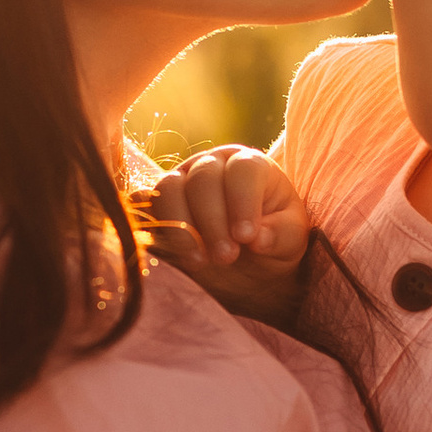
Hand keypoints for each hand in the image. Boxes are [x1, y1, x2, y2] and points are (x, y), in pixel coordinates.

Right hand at [143, 147, 313, 322]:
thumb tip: (259, 237)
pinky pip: (141, 204)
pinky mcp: (156, 203)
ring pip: (168, 188)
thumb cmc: (272, 242)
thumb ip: (280, 235)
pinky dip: (153, 226)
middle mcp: (211, 165)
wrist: (247, 267)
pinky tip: (173, 255)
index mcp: (249, 166)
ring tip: (200, 261)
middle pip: (202, 179)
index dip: (242, 202)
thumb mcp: (289, 240)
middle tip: (226, 257)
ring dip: (181, 226)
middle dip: (213, 221)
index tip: (246, 237)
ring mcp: (180, 181)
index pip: (242, 170)